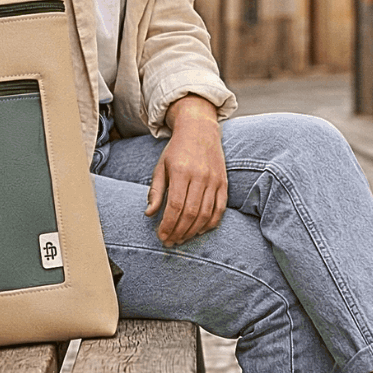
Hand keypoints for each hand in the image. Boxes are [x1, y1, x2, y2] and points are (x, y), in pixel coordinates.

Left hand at [145, 95, 226, 245]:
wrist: (199, 130)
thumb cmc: (177, 150)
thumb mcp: (161, 166)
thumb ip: (156, 191)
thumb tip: (149, 213)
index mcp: (181, 171)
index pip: (175, 206)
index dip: (168, 225)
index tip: (161, 236)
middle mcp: (199, 176)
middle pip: (190, 213)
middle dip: (179, 232)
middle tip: (170, 242)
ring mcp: (214, 180)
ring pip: (205, 214)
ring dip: (193, 231)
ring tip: (181, 239)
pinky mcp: (224, 183)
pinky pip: (219, 209)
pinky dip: (210, 224)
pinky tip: (199, 231)